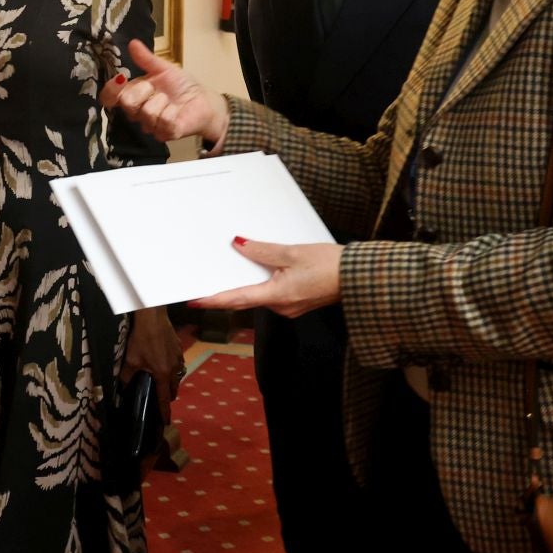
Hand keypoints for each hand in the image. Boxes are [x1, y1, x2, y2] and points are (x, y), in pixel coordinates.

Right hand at [99, 39, 229, 143]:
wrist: (204, 100)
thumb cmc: (181, 85)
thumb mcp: (163, 68)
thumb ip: (146, 59)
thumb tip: (132, 43)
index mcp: (133, 95)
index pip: (109, 97)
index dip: (110, 90)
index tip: (120, 79)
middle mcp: (137, 113)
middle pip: (127, 103)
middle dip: (144, 90)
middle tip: (156, 88)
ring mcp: (150, 126)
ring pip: (147, 112)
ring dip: (163, 101)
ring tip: (171, 101)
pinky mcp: (166, 134)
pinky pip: (164, 121)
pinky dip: (173, 112)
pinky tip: (177, 111)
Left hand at [121, 307, 185, 421]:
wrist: (153, 316)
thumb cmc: (141, 338)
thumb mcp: (130, 360)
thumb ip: (126, 377)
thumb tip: (121, 390)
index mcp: (163, 374)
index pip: (165, 398)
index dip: (165, 411)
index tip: (166, 422)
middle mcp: (174, 368)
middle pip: (174, 388)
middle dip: (169, 396)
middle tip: (162, 400)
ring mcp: (178, 357)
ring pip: (177, 375)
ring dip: (171, 382)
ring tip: (163, 383)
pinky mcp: (178, 347)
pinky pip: (178, 363)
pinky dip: (173, 368)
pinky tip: (165, 363)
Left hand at [191, 238, 342, 316]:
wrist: (357, 277)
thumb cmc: (331, 265)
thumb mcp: (293, 252)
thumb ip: (263, 251)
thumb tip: (240, 245)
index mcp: (278, 296)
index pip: (237, 299)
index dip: (213, 300)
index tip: (194, 300)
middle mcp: (282, 307)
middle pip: (246, 298)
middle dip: (227, 289)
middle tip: (206, 279)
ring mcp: (290, 307)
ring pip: (260, 294)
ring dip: (247, 283)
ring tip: (232, 266)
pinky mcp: (297, 302)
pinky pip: (273, 293)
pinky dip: (262, 282)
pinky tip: (261, 268)